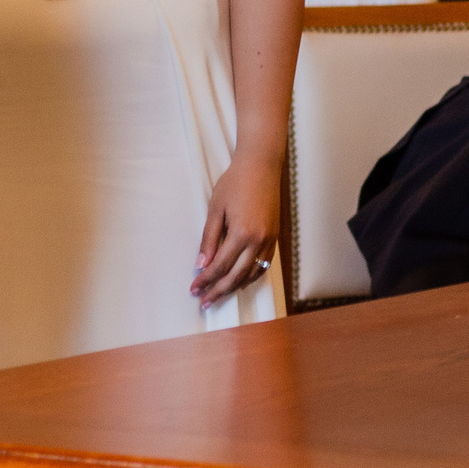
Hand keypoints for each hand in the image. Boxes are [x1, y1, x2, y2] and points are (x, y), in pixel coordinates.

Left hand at [192, 149, 280, 307]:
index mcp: (242, 233)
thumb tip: (202, 264)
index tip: (194, 289)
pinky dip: (251, 276)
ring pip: (251, 274)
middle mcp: (259, 241)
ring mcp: (269, 240)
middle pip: (236, 276)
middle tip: (203, 302)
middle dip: (218, 290)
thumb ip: (209, 239)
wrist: (261, 165)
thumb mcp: (216, 209)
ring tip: (218, 295)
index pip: (221, 266)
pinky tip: (240, 281)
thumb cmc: (235, 182)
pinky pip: (263, 265)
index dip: (206, 280)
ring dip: (234, 287)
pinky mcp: (275, 237)